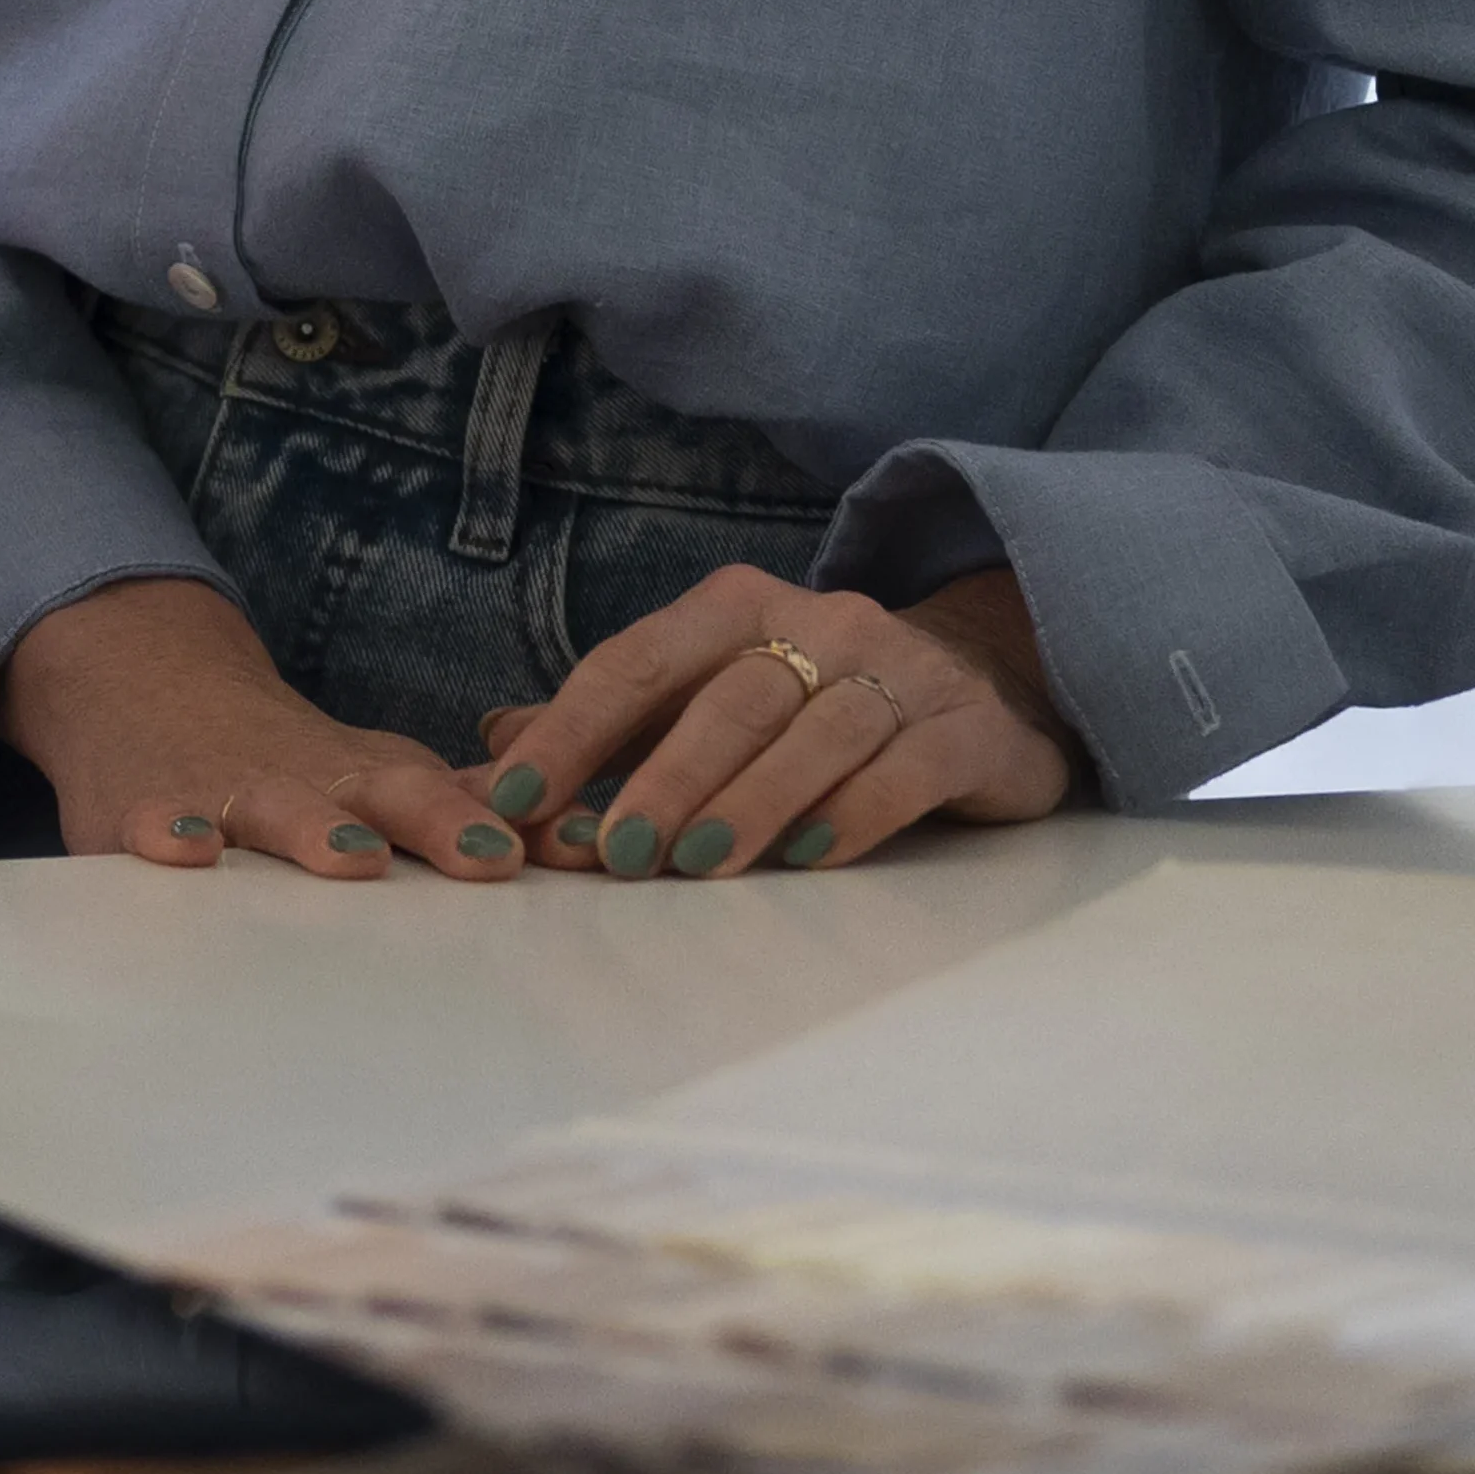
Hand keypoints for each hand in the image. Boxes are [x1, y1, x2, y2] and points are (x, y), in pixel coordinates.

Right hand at [0, 578, 531, 881]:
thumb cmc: (284, 757)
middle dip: (435, 822)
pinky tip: (185, 853)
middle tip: (489, 857)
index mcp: (365, 777)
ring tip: (355, 859)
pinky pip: (149, 825)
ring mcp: (221, 792)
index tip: (573, 848)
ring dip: (315, 831)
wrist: (141, 683)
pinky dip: (165, 835)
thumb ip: (462, 808)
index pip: (447, 796)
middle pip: (376, 796)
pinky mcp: (139, 810)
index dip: (508, 823)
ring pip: (272, 809)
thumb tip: (584, 837)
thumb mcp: (370, 771)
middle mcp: (304, 780)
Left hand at [477, 566, 1079, 878]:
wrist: (985, 683)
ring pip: (819, 731)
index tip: (513, 799)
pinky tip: (809, 858)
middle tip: (617, 853)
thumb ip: (608, 726)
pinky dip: (854, 812)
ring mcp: (901, 671)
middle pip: (731, 697)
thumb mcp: (706, 697)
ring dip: (752, 800)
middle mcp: (820, 622)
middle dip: (665, 776)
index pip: (636, 662)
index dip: (570, 730)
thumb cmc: (810, 702)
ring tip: (698, 865)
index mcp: (735, 608)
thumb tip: (489, 748)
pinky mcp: (967, 728)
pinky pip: (908, 766)